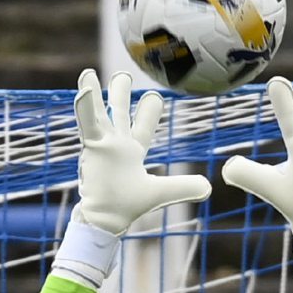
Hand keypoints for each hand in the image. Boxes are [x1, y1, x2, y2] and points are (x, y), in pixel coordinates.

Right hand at [73, 68, 211, 237]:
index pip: (143, 126)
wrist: (107, 219)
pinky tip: (83, 90)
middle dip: (120, 94)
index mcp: (132, 151)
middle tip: (123, 76)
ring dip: (94, 93)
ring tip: (88, 73)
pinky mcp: (92, 146)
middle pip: (119, 112)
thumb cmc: (128, 206)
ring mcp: (102, 143)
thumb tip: (209, 188)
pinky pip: (87, 123)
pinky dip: (85, 107)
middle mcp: (116, 143)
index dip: (149, 112)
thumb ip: (183, 186)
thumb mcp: (160, 193)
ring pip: (100, 112)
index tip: (154, 97)